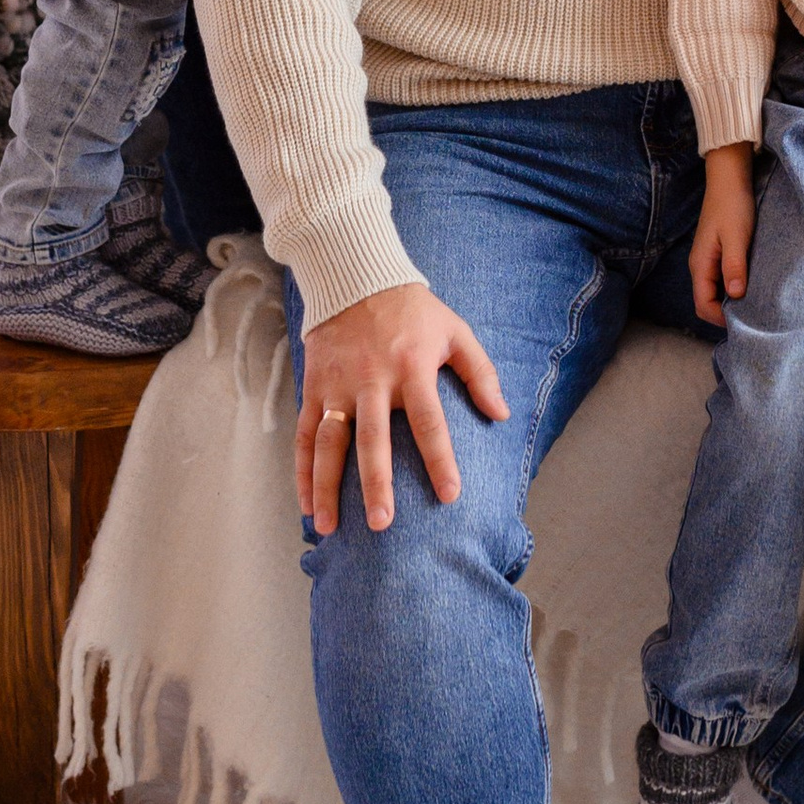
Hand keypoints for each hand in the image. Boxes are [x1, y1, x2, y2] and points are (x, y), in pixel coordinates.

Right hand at [296, 282, 507, 534]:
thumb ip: (480, 372)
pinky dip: (302, 469)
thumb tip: (502, 414)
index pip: (429, 421)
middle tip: (381, 524)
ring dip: (327, 485)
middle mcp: (372, 380)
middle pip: (374, 439)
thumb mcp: (455, 330)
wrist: (355, 276)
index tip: (449, 496)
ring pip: (329, 442)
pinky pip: (305, 433)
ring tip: (327, 527)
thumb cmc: (413, 311)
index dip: (440, 459)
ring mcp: (338, 385)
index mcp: (412, 368)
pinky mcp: (314, 386)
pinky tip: (306, 501)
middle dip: (376, 483)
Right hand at [691, 145, 755, 325]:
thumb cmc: (733, 205)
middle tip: (751, 317)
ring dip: (729, 301)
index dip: (720, 319)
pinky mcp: (717, 252)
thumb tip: (735, 295)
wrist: (729, 178)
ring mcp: (708, 258)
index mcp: (700, 264)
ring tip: (753, 304)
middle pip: (706, 301)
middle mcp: (700, 265)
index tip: (745, 322)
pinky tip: (750, 285)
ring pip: (714, 291)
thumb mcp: (736, 237)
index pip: (703, 305)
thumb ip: (734, 266)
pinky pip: (721, 279)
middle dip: (724, 314)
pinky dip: (732, 287)